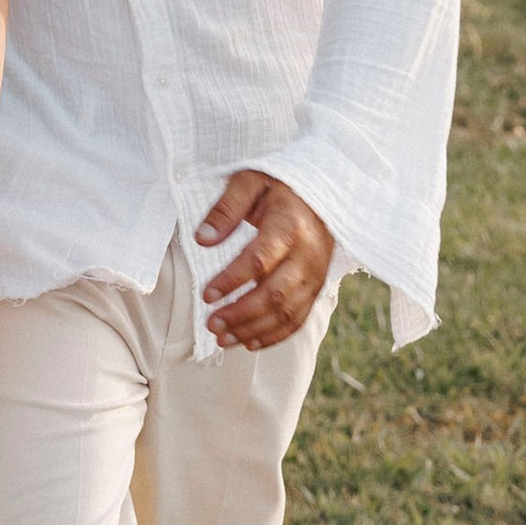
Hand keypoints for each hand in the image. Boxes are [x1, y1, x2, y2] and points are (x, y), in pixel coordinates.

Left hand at [196, 170, 333, 350]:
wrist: (323, 192)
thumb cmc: (279, 185)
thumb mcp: (250, 182)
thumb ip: (226, 208)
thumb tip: (202, 239)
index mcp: (290, 225)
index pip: (260, 260)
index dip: (232, 280)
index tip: (207, 294)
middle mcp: (307, 253)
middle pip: (275, 293)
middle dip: (240, 314)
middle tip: (211, 324)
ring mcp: (316, 273)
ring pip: (287, 311)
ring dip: (254, 329)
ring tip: (223, 338)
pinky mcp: (317, 286)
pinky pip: (299, 318)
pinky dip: (275, 335)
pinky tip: (250, 342)